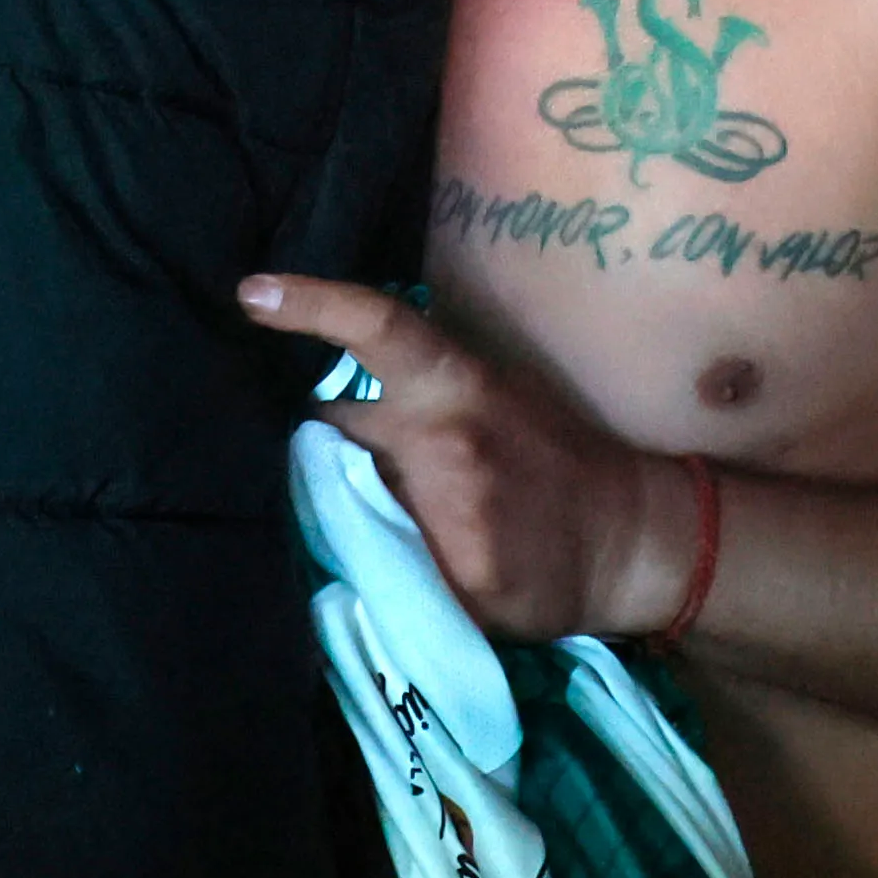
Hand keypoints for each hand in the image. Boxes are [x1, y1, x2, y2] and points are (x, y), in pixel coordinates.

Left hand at [240, 271, 692, 641]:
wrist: (627, 538)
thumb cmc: (553, 455)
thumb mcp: (495, 393)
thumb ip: (420, 391)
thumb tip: (328, 392)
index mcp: (457, 385)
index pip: (379, 326)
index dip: (312, 304)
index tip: (251, 293)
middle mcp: (441, 442)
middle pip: (323, 437)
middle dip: (314, 451)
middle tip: (336, 468)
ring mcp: (442, 516)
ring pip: (337, 509)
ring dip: (337, 513)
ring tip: (386, 528)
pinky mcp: (450, 584)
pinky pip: (375, 573)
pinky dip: (369, 569)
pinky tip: (391, 572)